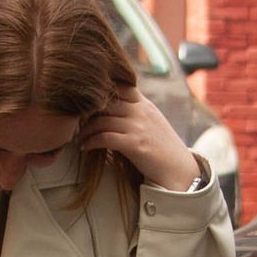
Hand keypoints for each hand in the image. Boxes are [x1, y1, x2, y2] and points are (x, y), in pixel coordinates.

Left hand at [79, 89, 201, 192]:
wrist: (179, 170)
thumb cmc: (162, 149)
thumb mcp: (152, 122)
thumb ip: (135, 111)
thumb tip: (113, 107)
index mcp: (145, 104)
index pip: (119, 86)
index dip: (101, 91)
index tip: (87, 102)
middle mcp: (141, 111)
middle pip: (106, 101)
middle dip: (88, 111)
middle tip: (77, 122)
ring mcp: (138, 127)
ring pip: (102, 120)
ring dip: (86, 130)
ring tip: (79, 138)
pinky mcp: (134, 144)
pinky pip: (104, 137)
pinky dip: (91, 142)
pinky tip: (85, 147)